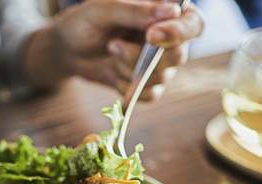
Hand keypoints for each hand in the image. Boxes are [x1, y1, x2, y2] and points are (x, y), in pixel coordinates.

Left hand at [49, 0, 203, 99]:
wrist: (68, 48)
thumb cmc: (86, 21)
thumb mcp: (104, 10)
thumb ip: (136, 11)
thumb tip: (173, 11)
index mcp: (166, 12)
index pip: (193, 24)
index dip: (179, 33)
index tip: (152, 36)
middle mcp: (170, 38)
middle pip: (178, 56)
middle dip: (142, 57)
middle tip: (114, 44)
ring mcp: (161, 64)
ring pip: (161, 78)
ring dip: (129, 69)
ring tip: (110, 49)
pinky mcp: (149, 84)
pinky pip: (150, 95)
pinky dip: (128, 87)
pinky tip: (113, 71)